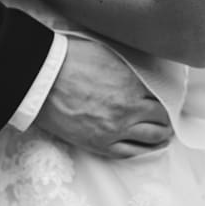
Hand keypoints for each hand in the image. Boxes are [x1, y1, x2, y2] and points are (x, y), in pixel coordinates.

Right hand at [34, 37, 172, 158]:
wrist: (38, 79)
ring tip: (162, 135)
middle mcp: (128, 110)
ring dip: (161, 136)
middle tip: (166, 119)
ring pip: (151, 138)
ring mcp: (114, 130)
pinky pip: (130, 153)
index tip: (164, 101)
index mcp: (131, 85)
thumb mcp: (105, 53)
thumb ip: (127, 66)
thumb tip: (141, 72)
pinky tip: (146, 147)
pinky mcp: (98, 144)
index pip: (162, 97)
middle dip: (166, 119)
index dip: (165, 100)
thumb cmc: (66, 60)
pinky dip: (143, 150)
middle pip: (161, 120)